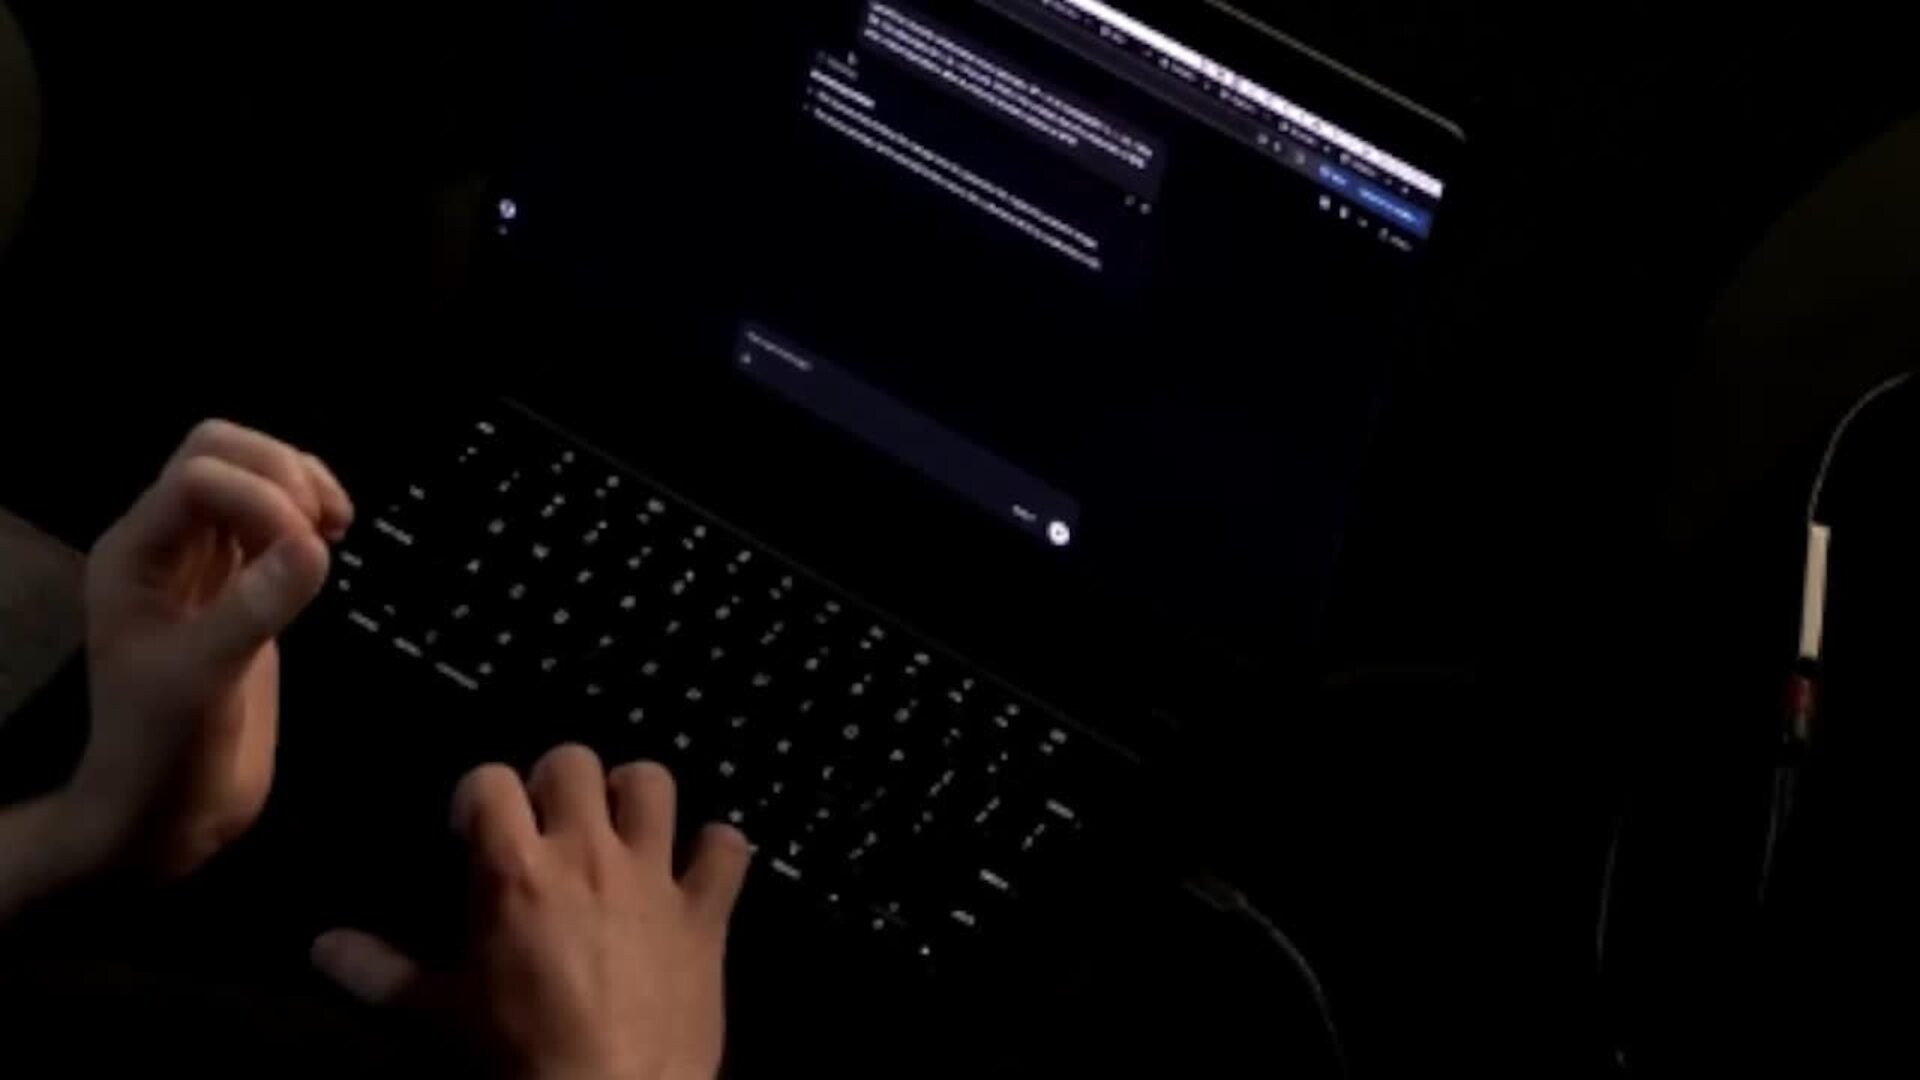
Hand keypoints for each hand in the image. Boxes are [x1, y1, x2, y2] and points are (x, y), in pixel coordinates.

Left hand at [71, 419, 350, 878]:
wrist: (165, 816)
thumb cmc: (165, 751)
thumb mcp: (203, 681)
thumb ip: (255, 608)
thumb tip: (317, 545)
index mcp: (135, 556)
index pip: (199, 475)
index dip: (262, 495)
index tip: (312, 551)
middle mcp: (165, 548)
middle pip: (220, 453)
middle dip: (282, 471)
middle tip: (329, 523)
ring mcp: (204, 568)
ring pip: (250, 481)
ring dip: (299, 488)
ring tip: (338, 528)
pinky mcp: (242, 593)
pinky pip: (273, 526)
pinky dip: (309, 521)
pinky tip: (332, 549)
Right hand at [311, 747, 751, 1079]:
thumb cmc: (516, 1057)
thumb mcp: (438, 1015)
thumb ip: (378, 972)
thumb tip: (319, 947)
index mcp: (513, 870)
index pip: (488, 781)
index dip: (478, 797)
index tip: (475, 828)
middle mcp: (586, 853)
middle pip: (574, 761)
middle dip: (558, 784)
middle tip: (550, 826)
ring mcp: (653, 876)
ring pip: (654, 783)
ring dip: (637, 799)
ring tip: (622, 831)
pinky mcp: (707, 910)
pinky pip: (728, 849)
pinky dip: (716, 853)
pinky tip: (699, 870)